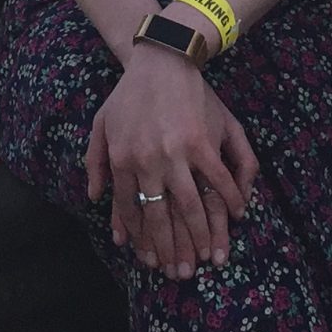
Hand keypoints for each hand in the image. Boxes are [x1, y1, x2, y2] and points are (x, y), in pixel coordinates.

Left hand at [82, 49, 255, 279]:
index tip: (150, 260)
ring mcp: (175, 153)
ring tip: (209, 257)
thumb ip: (94, 162)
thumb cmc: (130, 92)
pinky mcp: (201, 142)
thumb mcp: (101, 123)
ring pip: (189, 206)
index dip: (140, 238)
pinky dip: (229, 200)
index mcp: (121, 160)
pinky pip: (217, 179)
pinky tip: (237, 215)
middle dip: (170, 249)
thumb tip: (96, 199)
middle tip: (181, 273)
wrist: (161, 58)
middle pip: (159, 216)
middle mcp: (146, 162)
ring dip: (201, 235)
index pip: (129, 210)